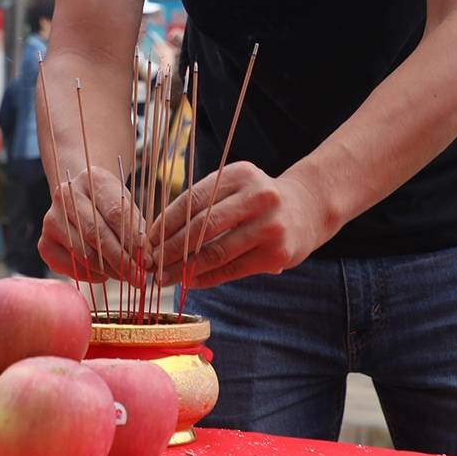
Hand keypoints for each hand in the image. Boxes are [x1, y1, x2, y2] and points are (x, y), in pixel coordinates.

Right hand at [38, 164, 148, 284]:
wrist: (80, 200)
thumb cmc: (109, 205)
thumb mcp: (127, 207)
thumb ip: (136, 230)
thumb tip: (145, 262)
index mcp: (92, 178)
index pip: (115, 212)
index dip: (133, 239)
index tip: (147, 260)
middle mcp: (66, 195)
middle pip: (97, 233)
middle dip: (121, 260)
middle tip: (138, 278)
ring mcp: (52, 219)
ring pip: (83, 252)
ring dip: (108, 270)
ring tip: (124, 276)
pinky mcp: (45, 243)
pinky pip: (72, 266)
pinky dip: (91, 275)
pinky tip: (104, 273)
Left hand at [147, 161, 334, 289]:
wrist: (309, 208)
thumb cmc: (257, 200)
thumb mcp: (235, 186)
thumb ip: (204, 203)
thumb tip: (158, 235)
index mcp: (240, 174)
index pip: (194, 199)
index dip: (167, 222)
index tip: (147, 240)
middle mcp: (258, 196)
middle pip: (203, 225)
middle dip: (171, 248)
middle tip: (150, 264)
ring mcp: (270, 226)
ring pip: (217, 251)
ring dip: (185, 268)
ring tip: (164, 278)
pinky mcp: (277, 253)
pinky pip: (233, 269)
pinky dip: (206, 277)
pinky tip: (189, 282)